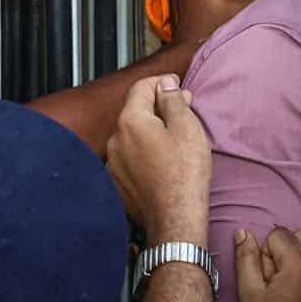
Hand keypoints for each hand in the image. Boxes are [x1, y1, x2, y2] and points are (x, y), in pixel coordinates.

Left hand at [105, 74, 211, 243]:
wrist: (175, 218)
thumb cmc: (184, 175)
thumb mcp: (187, 127)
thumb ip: (173, 99)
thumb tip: (166, 84)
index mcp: (131, 121)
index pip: (142, 87)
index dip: (162, 82)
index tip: (176, 85)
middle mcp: (115, 140)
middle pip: (136, 111)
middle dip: (158, 107)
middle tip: (183, 112)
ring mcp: (113, 163)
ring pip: (132, 136)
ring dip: (151, 132)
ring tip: (175, 141)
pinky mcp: (117, 183)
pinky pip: (130, 158)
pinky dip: (144, 153)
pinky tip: (163, 162)